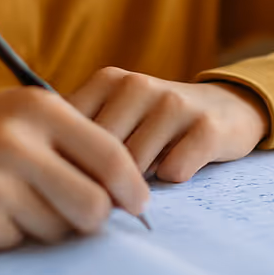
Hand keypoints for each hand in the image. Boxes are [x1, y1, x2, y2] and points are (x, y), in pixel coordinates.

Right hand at [0, 89, 149, 251]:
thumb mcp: (16, 114)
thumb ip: (70, 141)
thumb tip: (127, 190)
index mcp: (36, 107)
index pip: (110, 155)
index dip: (132, 186)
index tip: (137, 203)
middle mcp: (17, 143)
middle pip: (94, 206)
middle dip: (95, 218)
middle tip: (81, 214)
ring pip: (61, 230)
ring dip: (51, 226)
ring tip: (18, 202)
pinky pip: (24, 243)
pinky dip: (16, 235)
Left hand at [68, 68, 270, 182]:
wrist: (227, 108)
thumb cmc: (157, 122)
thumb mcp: (117, 115)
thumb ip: (82, 133)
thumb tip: (46, 172)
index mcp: (108, 81)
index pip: (71, 132)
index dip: (72, 166)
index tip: (79, 184)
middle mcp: (138, 85)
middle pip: (101, 154)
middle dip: (105, 181)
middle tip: (115, 193)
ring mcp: (173, 104)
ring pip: (135, 166)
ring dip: (140, 183)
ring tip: (149, 176)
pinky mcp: (206, 126)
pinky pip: (174, 170)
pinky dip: (172, 179)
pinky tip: (177, 170)